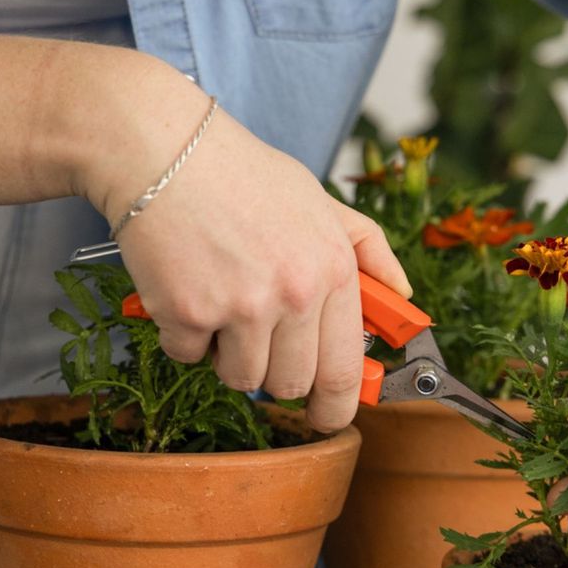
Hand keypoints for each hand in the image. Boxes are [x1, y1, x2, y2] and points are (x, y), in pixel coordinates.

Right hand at [85, 73, 409, 433]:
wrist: (163, 150)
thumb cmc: (242, 176)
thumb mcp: (320, 203)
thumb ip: (369, 250)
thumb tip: (404, 296)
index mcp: (333, 270)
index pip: (345, 369)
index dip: (336, 407)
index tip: (326, 417)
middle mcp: (295, 293)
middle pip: (291, 384)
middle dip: (272, 372)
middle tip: (255, 335)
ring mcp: (242, 307)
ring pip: (240, 378)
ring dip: (227, 353)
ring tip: (219, 300)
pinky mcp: (188, 314)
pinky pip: (188, 357)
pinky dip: (183, 333)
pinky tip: (185, 287)